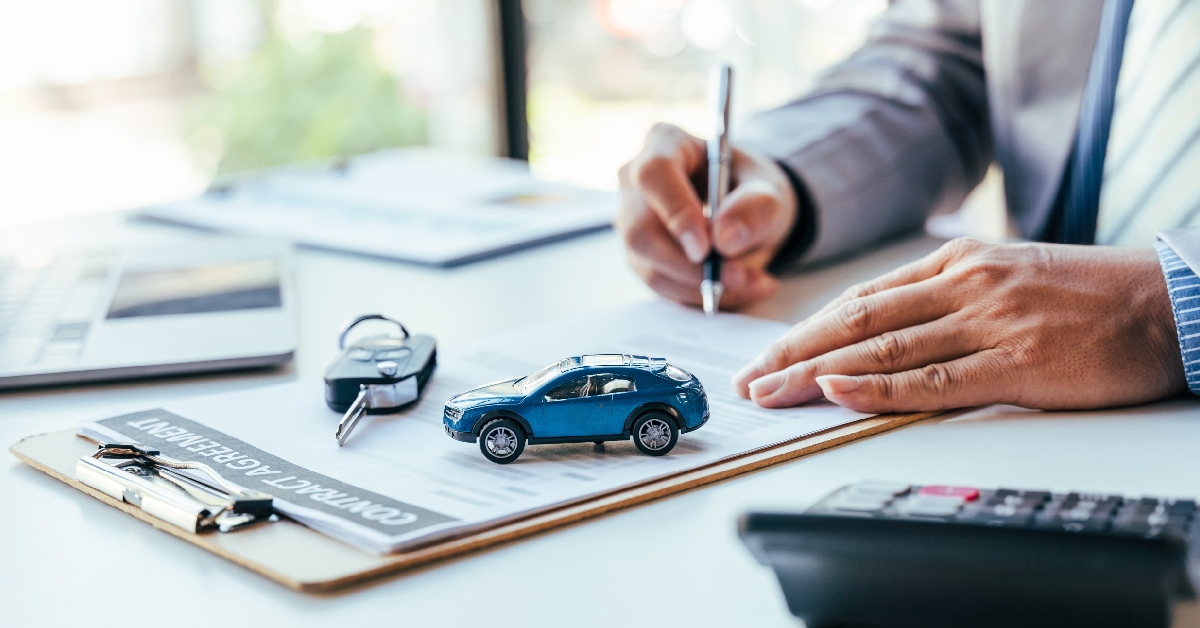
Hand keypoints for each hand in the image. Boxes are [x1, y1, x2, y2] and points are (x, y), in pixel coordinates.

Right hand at [616, 123, 797, 307]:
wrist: (747, 215)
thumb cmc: (752, 191)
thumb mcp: (769, 192)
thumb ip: (755, 208)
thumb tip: (724, 238)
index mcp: (665, 144)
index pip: (654, 175)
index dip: (676, 212)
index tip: (706, 247)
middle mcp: (636, 181)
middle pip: (640, 229)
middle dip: (689, 264)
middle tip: (736, 276)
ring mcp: (632, 221)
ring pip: (649, 265)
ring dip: (701, 285)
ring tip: (751, 282)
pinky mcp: (640, 256)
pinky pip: (661, 285)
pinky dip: (700, 295)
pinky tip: (735, 288)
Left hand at [732, 238, 1185, 412]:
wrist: (1172, 304)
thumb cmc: (1093, 296)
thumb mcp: (1010, 276)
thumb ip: (950, 297)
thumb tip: (891, 328)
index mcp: (958, 263)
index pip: (861, 298)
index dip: (807, 329)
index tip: (768, 354)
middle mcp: (963, 286)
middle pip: (856, 321)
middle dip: (793, 352)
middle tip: (749, 380)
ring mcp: (988, 322)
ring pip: (881, 348)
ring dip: (816, 373)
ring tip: (771, 393)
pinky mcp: (1016, 363)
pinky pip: (931, 379)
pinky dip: (876, 387)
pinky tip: (834, 392)